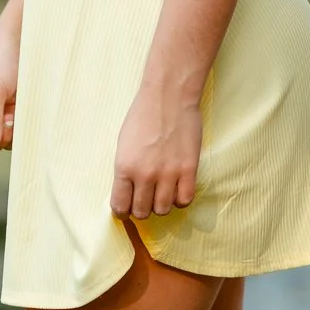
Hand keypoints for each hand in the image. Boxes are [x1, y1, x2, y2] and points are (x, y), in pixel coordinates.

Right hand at [0, 26, 18, 167]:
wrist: (22, 43)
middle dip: (0, 137)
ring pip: (6, 139)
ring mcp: (0, 114)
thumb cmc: (2, 62)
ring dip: (13, 130)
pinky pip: (18, 129)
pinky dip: (22, 124)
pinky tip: (24, 108)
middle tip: (9, 118)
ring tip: (16, 109)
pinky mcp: (16, 111)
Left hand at [111, 84, 201, 219]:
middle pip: (142, 212)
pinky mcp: (189, 169)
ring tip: (161, 192)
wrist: (168, 96)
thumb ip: (125, 170)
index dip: (122, 211)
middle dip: (141, 208)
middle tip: (145, 198)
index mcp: (124, 167)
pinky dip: (180, 199)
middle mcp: (145, 175)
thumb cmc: (143, 115)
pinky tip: (177, 188)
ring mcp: (168, 173)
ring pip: (163, 210)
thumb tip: (127, 193)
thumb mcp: (123, 144)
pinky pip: (185, 200)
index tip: (126, 207)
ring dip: (161, 205)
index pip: (120, 207)